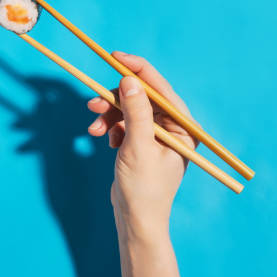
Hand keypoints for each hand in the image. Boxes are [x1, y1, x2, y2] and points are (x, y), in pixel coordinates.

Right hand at [87, 52, 197, 241]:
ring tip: (94, 128)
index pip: (160, 88)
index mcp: (183, 127)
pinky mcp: (141, 142)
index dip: (138, 69)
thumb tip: (130, 79)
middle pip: (141, 96)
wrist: (135, 220)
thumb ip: (136, 112)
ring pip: (129, 109)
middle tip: (94, 102)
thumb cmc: (144, 189)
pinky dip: (111, 127)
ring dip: (109, 115)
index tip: (115, 57)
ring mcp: (156, 135)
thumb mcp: (138, 146)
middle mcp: (173, 127)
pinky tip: (104, 140)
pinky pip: (123, 123)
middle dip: (116, 99)